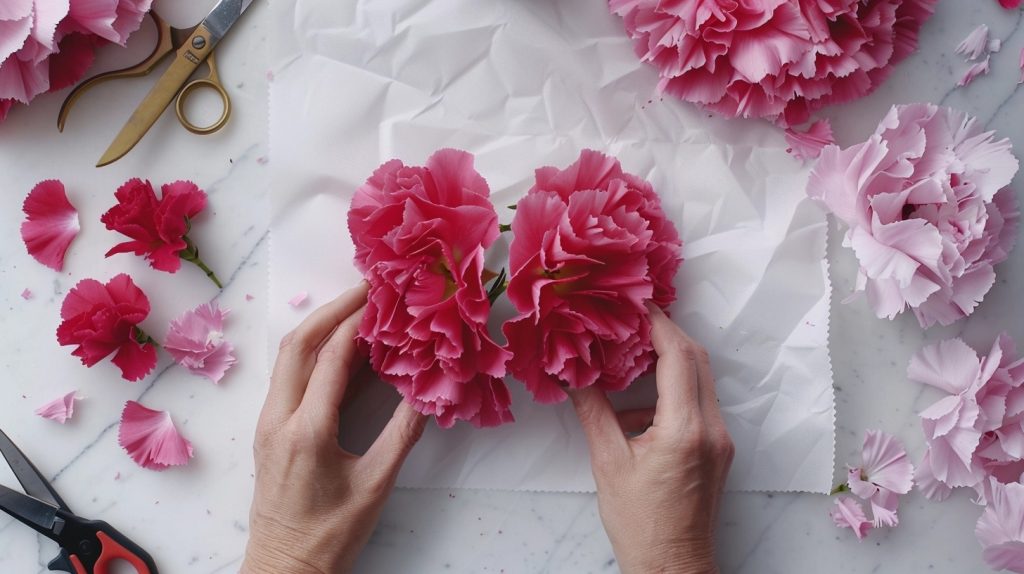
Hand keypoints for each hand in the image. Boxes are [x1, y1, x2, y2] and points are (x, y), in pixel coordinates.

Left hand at [242, 284, 427, 573]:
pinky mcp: (269, 430)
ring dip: (320, 326)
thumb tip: (428, 392)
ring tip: (356, 308)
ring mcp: (268, 423)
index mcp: (306, 432)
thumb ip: (402, 435)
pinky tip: (340, 348)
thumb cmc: (329, 535)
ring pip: (288, 357)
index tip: (381, 295)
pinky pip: (289, 376)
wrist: (283, 568)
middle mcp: (278, 419)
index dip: (357, 321)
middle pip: (298, 344)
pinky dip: (313, 351)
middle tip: (366, 287)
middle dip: (332, 309)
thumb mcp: (375, 486)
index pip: (332, 358)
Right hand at [568, 306, 733, 573]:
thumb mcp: (608, 464)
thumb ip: (593, 411)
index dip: (657, 322)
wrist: (672, 567)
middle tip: (632, 317)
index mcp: (684, 430)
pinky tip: (637, 409)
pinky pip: (698, 403)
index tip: (635, 302)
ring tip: (629, 355)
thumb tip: (572, 374)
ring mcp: (720, 439)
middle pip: (696, 359)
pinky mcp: (718, 449)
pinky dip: (672, 390)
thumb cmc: (641, 525)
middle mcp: (711, 429)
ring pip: (700, 378)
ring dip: (669, 360)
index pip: (677, 356)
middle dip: (665, 332)